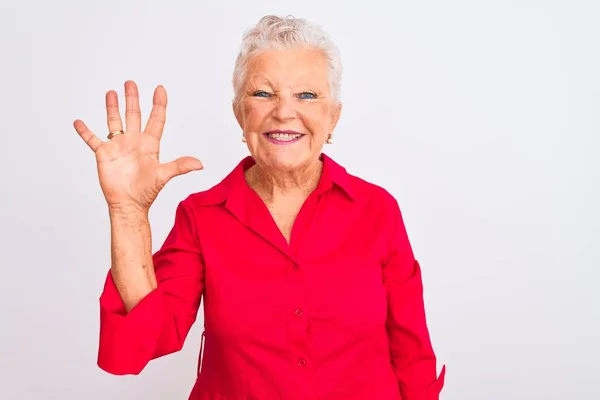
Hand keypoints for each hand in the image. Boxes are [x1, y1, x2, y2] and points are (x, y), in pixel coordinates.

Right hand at [74, 81, 202, 213]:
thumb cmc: (146, 192)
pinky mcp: (104, 154)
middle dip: (133, 99)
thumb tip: (199, 164)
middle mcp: (134, 142)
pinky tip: (78, 122)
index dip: (159, 104)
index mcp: (149, 144)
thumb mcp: (163, 175)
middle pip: (134, 115)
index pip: (156, 119)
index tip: (160, 89)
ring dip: (112, 107)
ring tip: (111, 92)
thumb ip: (180, 166)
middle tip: (131, 83)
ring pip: (114, 121)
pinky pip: (92, 139)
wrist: (128, 205)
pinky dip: (85, 131)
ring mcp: (118, 147)